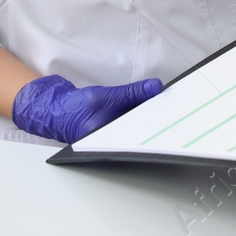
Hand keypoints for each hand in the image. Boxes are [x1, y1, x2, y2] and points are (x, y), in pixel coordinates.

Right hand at [9, 73, 163, 144]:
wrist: (59, 111)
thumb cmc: (77, 108)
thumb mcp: (107, 96)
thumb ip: (133, 93)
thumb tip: (156, 87)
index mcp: (110, 142)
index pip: (142, 137)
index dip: (159, 126)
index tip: (176, 115)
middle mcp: (113, 148)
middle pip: (143, 136)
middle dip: (158, 123)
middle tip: (176, 111)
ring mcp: (115, 143)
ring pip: (140, 132)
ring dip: (151, 120)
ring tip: (167, 110)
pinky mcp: (116, 137)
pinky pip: (134, 129)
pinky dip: (143, 120)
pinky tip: (153, 111)